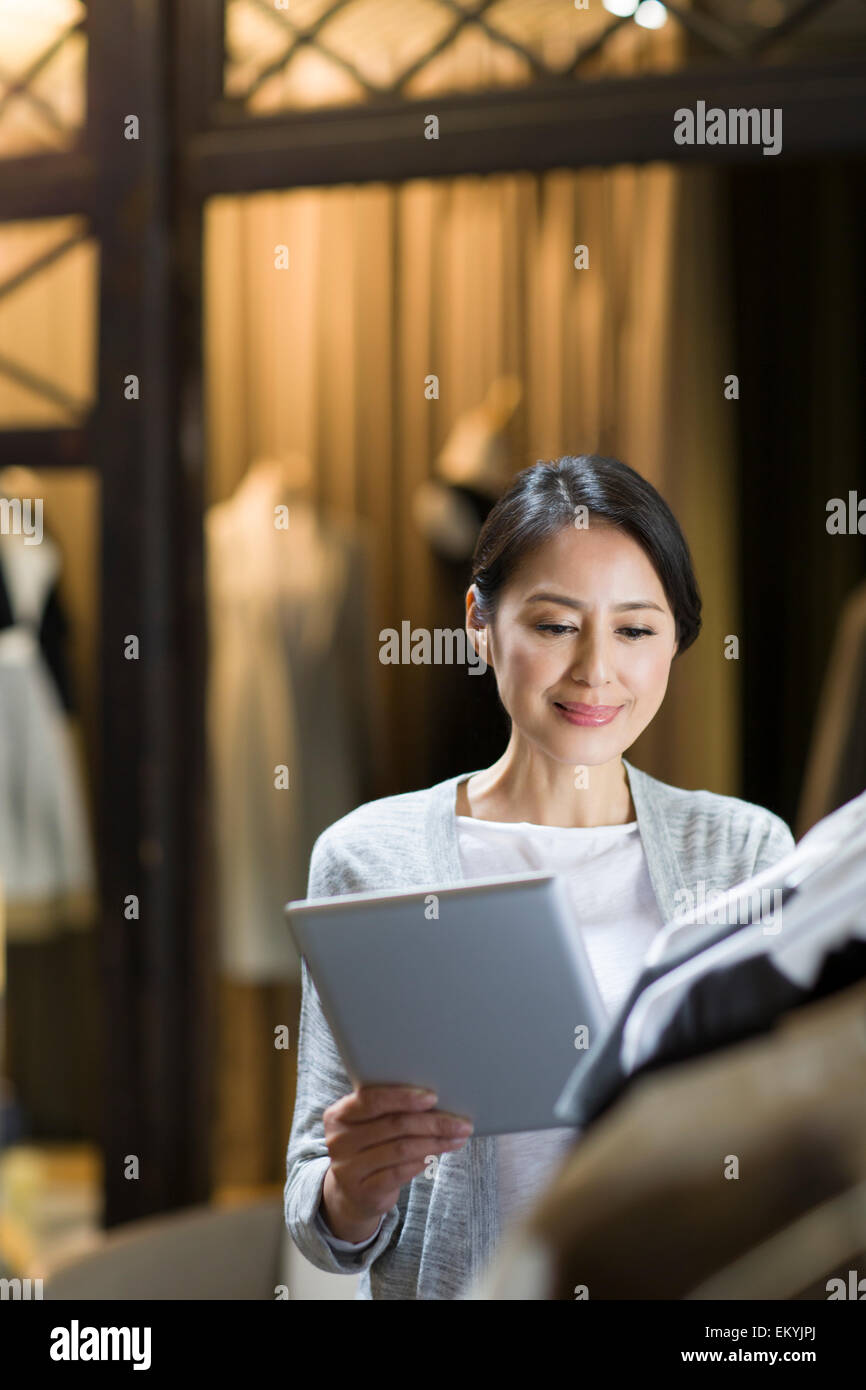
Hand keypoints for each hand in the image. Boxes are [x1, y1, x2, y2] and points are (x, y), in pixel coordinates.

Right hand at [319, 1085, 473, 1242]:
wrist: (352, 1192)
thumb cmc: (370, 1146)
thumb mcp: (370, 1124)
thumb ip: (390, 1109)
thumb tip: (437, 1099)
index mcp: (339, 1115)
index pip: (372, 1100)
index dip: (403, 1097)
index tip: (433, 1097)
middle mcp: (339, 1141)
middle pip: (394, 1125)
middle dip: (433, 1122)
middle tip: (461, 1122)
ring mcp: (348, 1168)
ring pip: (402, 1149)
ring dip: (436, 1142)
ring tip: (458, 1137)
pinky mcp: (364, 1191)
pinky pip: (401, 1172)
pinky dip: (424, 1161)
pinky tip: (440, 1154)